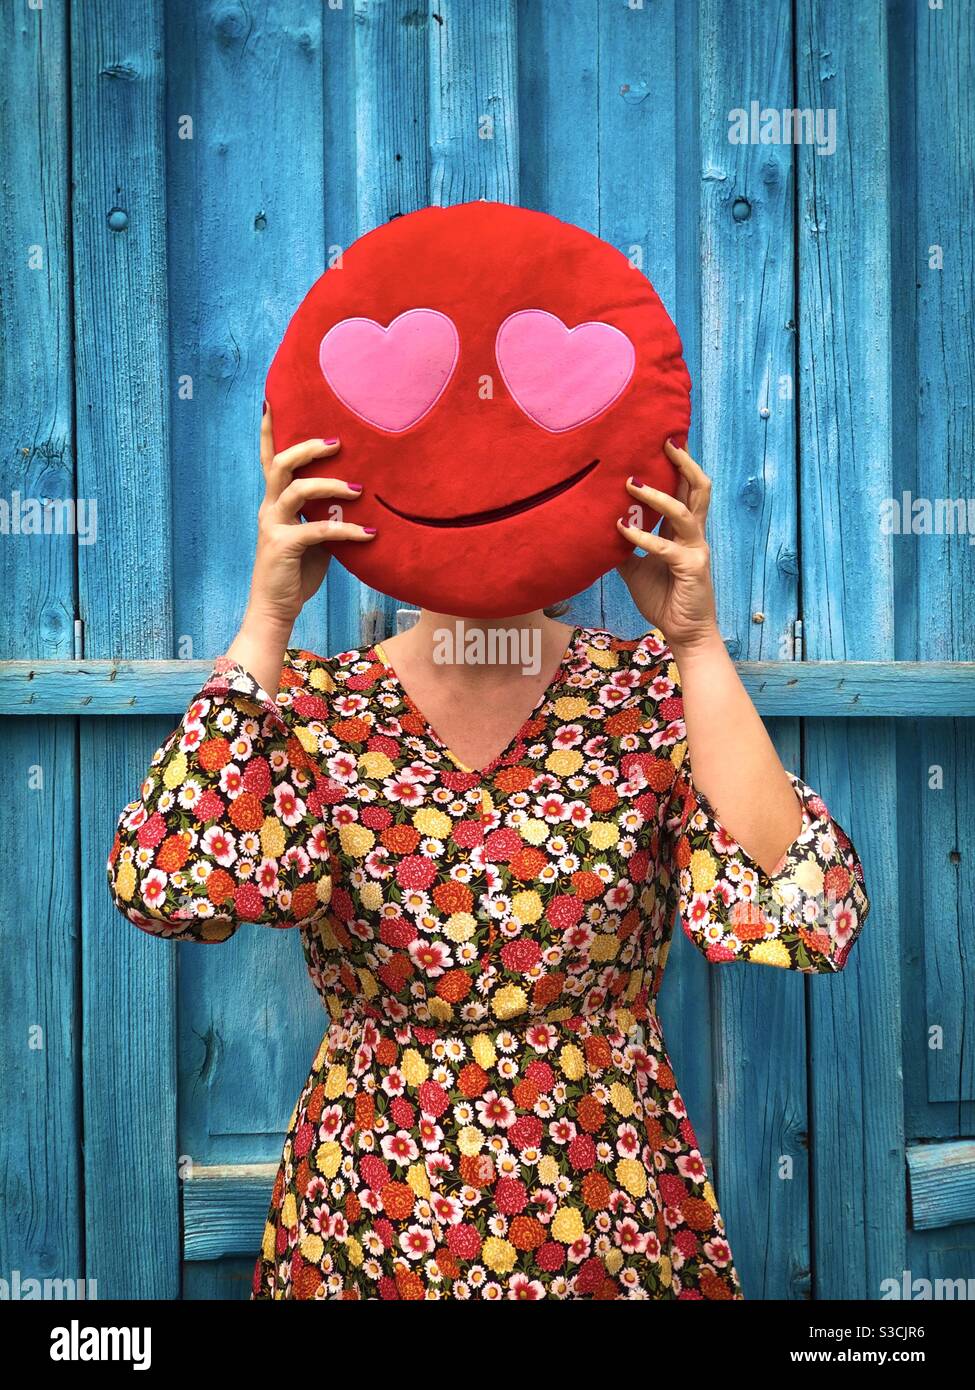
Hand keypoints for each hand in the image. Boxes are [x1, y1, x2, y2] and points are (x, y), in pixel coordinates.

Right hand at [246, 402, 374, 632]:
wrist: (276, 608)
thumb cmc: (297, 570)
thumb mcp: (313, 536)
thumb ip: (324, 513)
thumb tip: (354, 495)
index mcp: (274, 501)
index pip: (269, 458)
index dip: (271, 430)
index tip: (273, 400)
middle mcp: (269, 508)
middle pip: (281, 464)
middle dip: (308, 448)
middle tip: (337, 442)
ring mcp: (273, 527)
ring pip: (297, 491)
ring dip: (330, 485)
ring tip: (359, 489)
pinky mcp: (283, 547)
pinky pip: (318, 531)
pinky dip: (346, 530)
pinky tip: (369, 534)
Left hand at [615, 439, 719, 654]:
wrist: (684, 633)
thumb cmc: (664, 600)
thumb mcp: (636, 570)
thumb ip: (625, 548)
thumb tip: (601, 530)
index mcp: (684, 532)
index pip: (686, 490)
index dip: (680, 465)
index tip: (665, 441)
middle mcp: (694, 535)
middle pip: (698, 487)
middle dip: (684, 462)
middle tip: (666, 440)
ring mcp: (696, 549)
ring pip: (683, 509)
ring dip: (657, 494)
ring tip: (632, 481)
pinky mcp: (691, 567)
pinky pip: (664, 546)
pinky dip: (641, 536)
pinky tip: (621, 530)